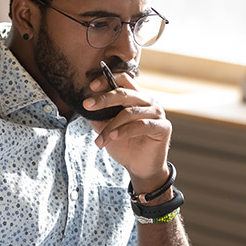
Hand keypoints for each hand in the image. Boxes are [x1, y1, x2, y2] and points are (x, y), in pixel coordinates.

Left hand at [83, 71, 170, 187]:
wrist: (139, 167)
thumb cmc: (124, 145)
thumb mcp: (106, 128)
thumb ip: (97, 116)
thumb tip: (82, 105)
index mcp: (136, 97)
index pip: (123, 79)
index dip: (108, 79)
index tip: (91, 87)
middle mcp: (148, 101)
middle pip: (124, 93)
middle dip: (104, 99)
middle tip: (87, 105)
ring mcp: (157, 113)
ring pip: (129, 112)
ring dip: (111, 126)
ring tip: (100, 139)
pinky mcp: (163, 127)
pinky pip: (141, 125)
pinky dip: (124, 131)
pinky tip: (113, 137)